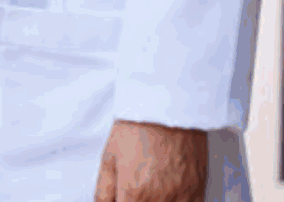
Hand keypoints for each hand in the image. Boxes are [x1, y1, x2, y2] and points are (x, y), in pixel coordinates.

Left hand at [93, 119, 207, 201]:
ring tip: (148, 191)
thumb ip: (104, 192)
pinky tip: (166, 196)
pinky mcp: (198, 192)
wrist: (168, 109)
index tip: (122, 198)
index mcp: (135, 194)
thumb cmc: (136, 130)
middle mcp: (161, 201)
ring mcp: (183, 198)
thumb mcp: (109, 160)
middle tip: (133, 191)